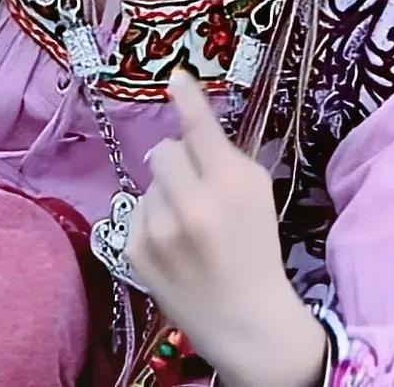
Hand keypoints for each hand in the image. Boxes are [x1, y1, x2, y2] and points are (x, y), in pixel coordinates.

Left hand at [127, 68, 325, 386]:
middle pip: (165, 150)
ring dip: (167, 192)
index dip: (188, 99)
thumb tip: (189, 122)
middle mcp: (191, 203)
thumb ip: (226, 156)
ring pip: (151, 181)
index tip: (176, 75)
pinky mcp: (135, 250)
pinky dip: (154, 219)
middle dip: (178, 161)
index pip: (200, 129)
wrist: (243, 318)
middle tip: (197, 186)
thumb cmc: (255, 246)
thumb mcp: (257, 192)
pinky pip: (137, 209)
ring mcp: (158, 229)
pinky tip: (173, 244)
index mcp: (230, 184)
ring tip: (188, 225)